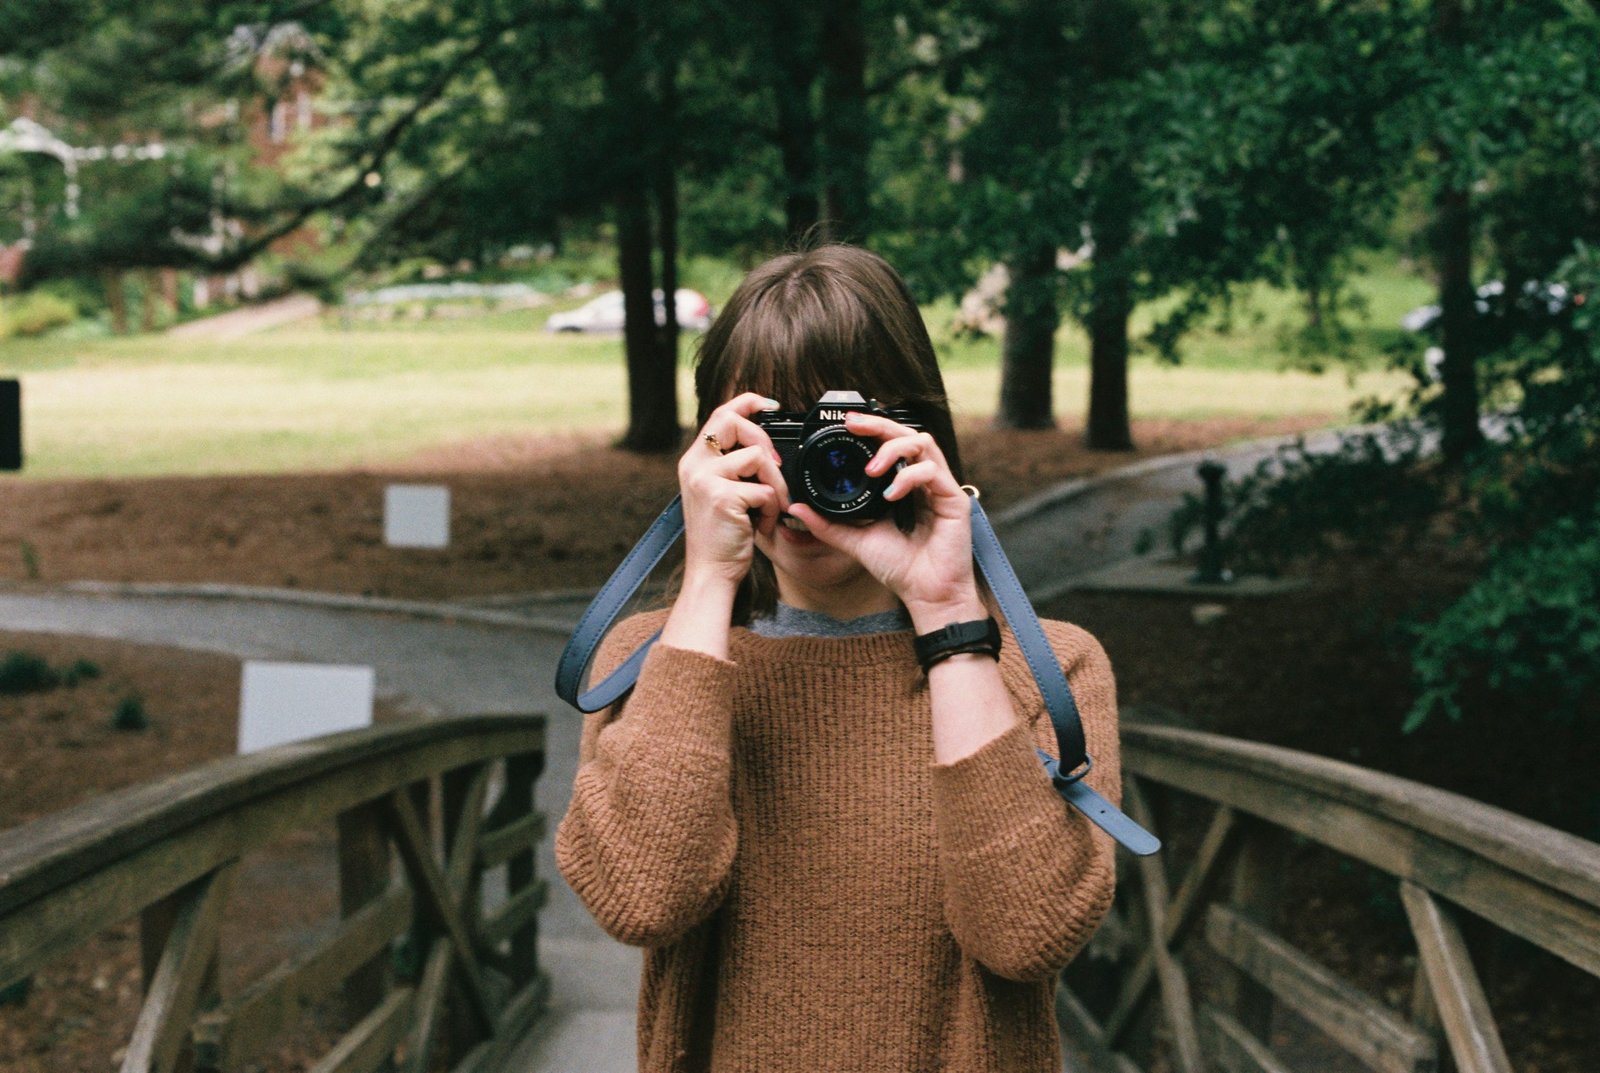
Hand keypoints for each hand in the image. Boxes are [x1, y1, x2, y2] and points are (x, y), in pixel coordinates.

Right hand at [676, 393, 789, 591]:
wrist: (711, 572)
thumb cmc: (723, 537)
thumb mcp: (723, 493)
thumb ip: (734, 467)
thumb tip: (766, 446)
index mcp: (694, 460)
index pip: (720, 413)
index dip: (747, 402)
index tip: (770, 405)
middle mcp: (694, 465)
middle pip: (735, 422)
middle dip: (765, 441)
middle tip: (775, 469)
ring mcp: (705, 479)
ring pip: (758, 457)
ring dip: (775, 485)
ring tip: (768, 509)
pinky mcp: (721, 496)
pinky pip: (764, 490)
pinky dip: (772, 509)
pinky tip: (762, 526)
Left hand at [785, 412, 983, 628]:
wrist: (925, 594)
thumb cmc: (899, 568)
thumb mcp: (855, 541)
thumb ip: (827, 524)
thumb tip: (796, 508)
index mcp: (903, 485)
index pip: (891, 444)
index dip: (871, 429)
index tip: (845, 424)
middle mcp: (923, 481)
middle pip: (907, 433)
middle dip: (879, 424)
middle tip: (853, 424)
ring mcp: (940, 487)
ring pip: (922, 443)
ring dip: (893, 449)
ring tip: (872, 471)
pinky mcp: (954, 500)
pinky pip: (932, 472)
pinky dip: (908, 477)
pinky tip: (891, 495)